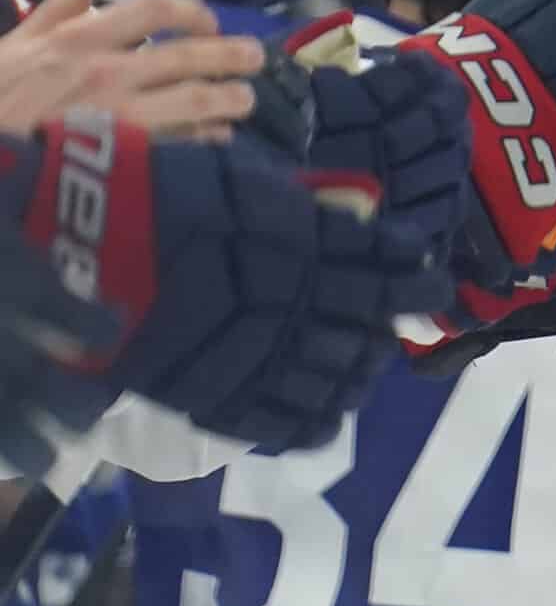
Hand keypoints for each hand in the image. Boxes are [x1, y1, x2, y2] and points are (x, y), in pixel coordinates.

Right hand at [0, 0, 262, 138]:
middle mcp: (107, 73)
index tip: (208, 21)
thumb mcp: (16, 43)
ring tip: (246, 99)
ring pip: (196, 101)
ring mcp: (121, 118)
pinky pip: (183, 144)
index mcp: (79, 40)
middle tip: (257, 57)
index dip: (190, 10)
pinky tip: (222, 136)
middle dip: (230, 54)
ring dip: (230, 99)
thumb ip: (58, 8)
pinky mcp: (128, 158)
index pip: (151, 9)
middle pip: (187, 56)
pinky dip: (208, 139)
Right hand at [2, 108, 452, 458]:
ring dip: (357, 370)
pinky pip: (293, 425)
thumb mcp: (244, 180)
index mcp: (309, 245)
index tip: (428, 278)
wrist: (78, 238)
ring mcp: (264, 357)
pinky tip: (323, 406)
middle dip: (384, 326)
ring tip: (354, 359)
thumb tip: (363, 218)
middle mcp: (300, 303)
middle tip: (383, 320)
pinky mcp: (225, 399)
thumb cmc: (158, 192)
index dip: (418, 277)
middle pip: (374, 330)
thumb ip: (308, 206)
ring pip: (344, 380)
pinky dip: (317, 418)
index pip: (396, 269)